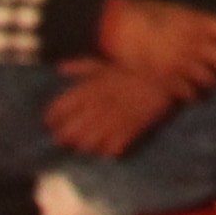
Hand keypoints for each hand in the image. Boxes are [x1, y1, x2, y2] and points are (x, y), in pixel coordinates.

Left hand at [41, 65, 177, 159]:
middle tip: (65, 137)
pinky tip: (104, 147)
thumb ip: (80, 66)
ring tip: (83, 143)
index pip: (59, 109)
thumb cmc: (131, 69)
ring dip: (82, 145)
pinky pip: (109, 150)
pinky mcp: (129, 131)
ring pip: (86, 144)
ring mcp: (113, 120)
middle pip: (69, 132)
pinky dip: (104, 151)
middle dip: (64, 137)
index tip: (52, 122)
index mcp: (90, 88)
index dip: (52, 118)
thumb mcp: (104, 62)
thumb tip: (60, 68)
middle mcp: (98, 106)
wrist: (163, 76)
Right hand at [93, 0, 215, 96]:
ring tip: (210, 85)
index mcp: (200, 22)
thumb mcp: (177, 11)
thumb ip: (195, 23)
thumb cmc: (145, 13)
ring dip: (213, 84)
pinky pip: (190, 93)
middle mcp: (196, 44)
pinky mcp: (168, 80)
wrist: (120, 27)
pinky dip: (193, 94)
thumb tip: (211, 32)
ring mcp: (183, 64)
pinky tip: (191, 93)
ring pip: (211, 81)